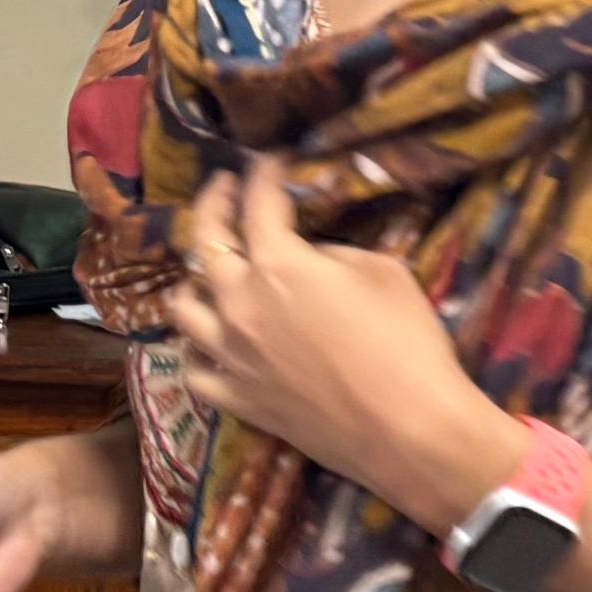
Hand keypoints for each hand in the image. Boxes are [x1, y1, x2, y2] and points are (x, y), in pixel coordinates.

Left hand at [168, 159, 515, 529]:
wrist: (409, 430)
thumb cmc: (407, 344)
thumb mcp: (383, 272)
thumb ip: (333, 254)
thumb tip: (311, 256)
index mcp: (279, 264)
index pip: (258, 201)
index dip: (263, 172)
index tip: (269, 161)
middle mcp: (240, 303)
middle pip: (204, 242)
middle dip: (213, 204)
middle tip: (225, 190)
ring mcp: (230, 355)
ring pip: (181, 306)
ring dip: (191, 279)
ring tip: (206, 271)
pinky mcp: (236, 399)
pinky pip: (192, 369)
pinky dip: (193, 348)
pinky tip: (205, 340)